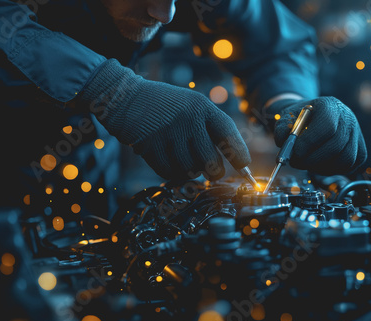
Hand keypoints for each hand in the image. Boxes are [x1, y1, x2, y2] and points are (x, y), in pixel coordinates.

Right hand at [79, 59, 249, 179]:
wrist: (126, 98)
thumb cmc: (166, 107)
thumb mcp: (191, 106)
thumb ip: (211, 128)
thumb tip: (235, 160)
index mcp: (201, 106)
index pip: (228, 134)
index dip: (239, 154)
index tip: (244, 167)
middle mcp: (187, 119)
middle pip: (211, 162)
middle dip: (214, 172)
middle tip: (213, 172)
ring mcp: (167, 133)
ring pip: (190, 171)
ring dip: (190, 172)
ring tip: (184, 160)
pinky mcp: (150, 147)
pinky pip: (170, 173)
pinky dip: (173, 173)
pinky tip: (170, 161)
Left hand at [270, 97, 366, 174]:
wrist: (310, 118)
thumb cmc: (298, 120)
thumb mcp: (286, 119)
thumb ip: (282, 130)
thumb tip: (284, 143)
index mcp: (330, 105)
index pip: (327, 126)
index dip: (310, 143)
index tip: (295, 153)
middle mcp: (347, 118)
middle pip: (337, 145)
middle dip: (313, 160)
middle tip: (296, 163)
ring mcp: (356, 134)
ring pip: (346, 159)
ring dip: (323, 167)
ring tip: (307, 163)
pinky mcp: (360, 149)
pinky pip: (350, 166)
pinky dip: (333, 170)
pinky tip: (318, 165)